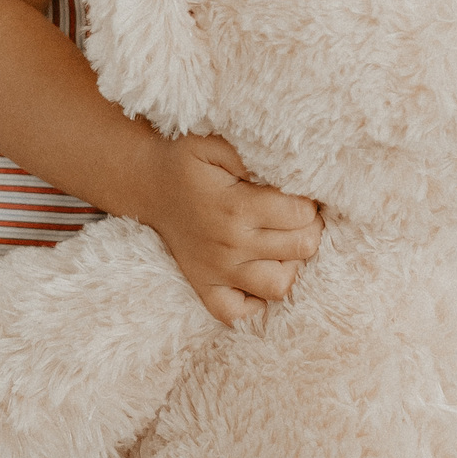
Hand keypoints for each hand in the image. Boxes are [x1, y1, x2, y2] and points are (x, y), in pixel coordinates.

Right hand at [140, 133, 323, 326]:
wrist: (147, 183)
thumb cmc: (186, 161)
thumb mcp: (214, 142)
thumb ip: (251, 153)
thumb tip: (287, 167)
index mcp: (236, 207)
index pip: (302, 214)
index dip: (309, 202)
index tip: (299, 194)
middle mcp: (230, 244)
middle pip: (300, 248)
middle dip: (309, 229)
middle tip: (298, 217)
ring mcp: (217, 271)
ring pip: (280, 286)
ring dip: (291, 265)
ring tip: (283, 245)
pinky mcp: (205, 287)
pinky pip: (240, 314)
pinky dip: (257, 303)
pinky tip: (259, 273)